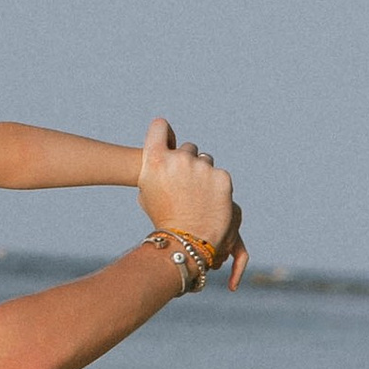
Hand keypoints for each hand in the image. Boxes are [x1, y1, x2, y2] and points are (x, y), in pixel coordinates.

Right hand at [138, 118, 244, 283]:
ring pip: (205, 162)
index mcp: (155, 159)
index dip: (164, 133)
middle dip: (187, 163)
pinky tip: (209, 203)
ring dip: (203, 175)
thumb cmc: (162, 219)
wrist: (186, 242)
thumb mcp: (147, 192)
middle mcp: (179, 158)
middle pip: (187, 149)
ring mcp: (202, 167)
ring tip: (198, 199)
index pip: (160, 126)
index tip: (168, 140)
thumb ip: (155, 170)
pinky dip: (216, 187)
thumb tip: (164, 157)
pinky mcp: (222, 178)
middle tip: (184, 186)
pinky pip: (218, 175)